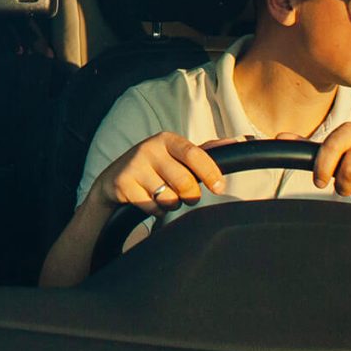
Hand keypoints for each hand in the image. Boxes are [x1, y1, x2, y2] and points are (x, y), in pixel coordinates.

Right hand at [93, 132, 228, 214]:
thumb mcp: (176, 156)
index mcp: (167, 140)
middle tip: (187, 196)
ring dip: (171, 204)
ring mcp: (134, 166)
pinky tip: (148, 201)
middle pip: (185, 182)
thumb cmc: (155, 167)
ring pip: (169, 198)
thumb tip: (237, 143)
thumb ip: (205, 151)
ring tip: (164, 196)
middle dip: (191, 196)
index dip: (210, 172)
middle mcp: (149, 149)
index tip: (219, 188)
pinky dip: (155, 210)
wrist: (113, 179)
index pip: (195, 154)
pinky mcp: (123, 184)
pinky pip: (151, 208)